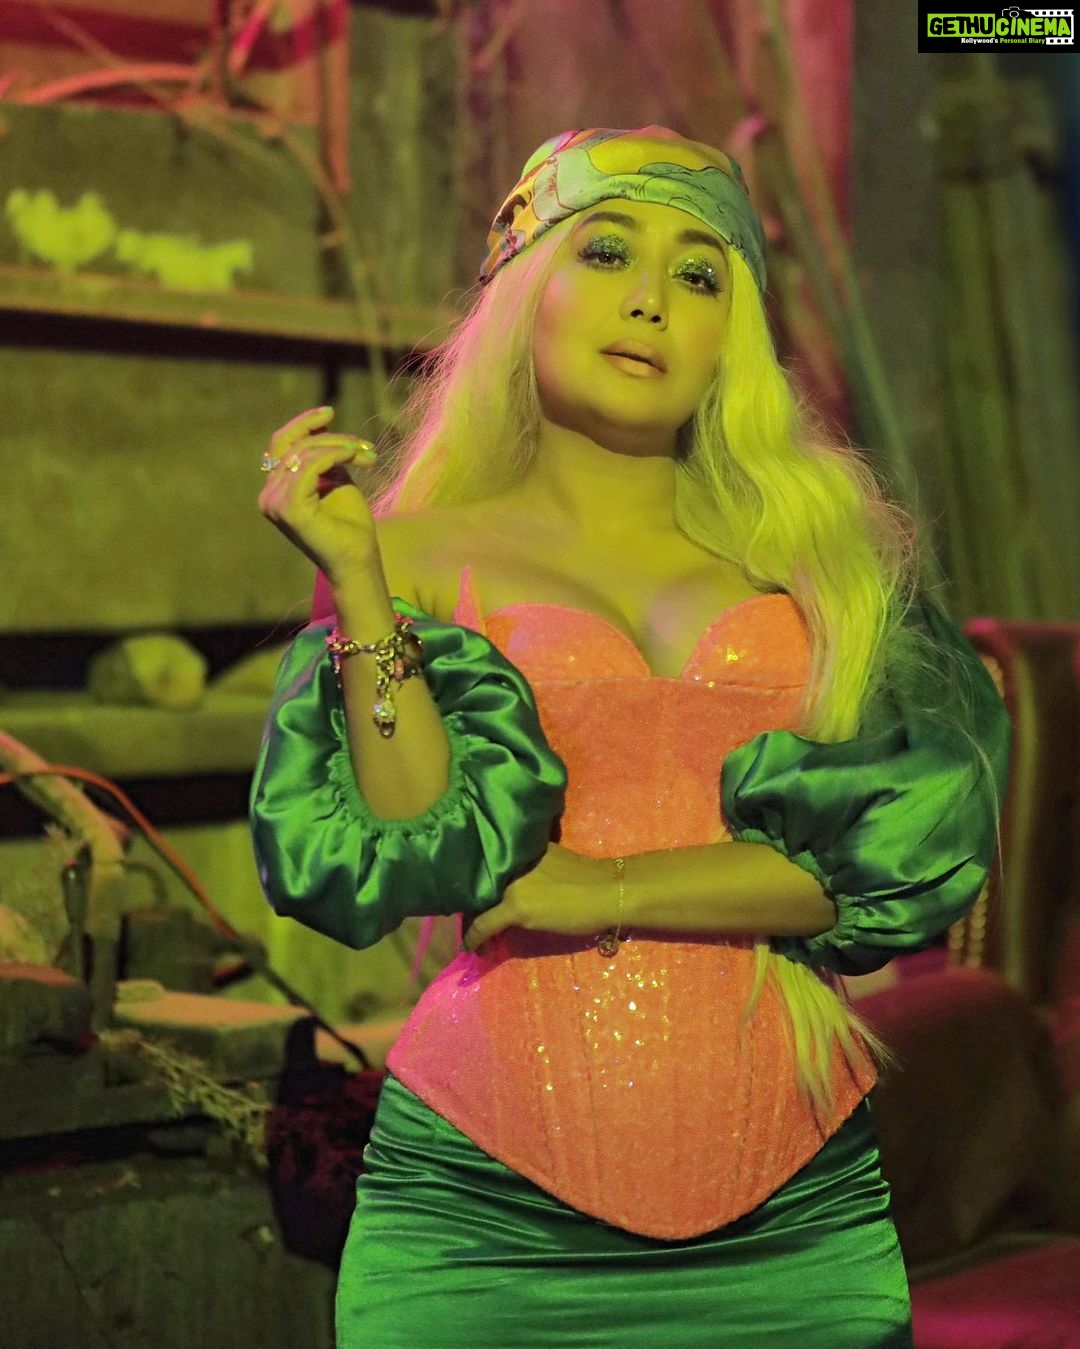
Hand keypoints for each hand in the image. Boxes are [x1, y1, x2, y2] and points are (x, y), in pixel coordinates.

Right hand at [258, 406, 379, 584]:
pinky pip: (309, 465)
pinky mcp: (290, 509)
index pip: (281, 444)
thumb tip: (321, 422)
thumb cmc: (350, 526)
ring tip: (366, 454)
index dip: (303, 424)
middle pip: (291, 444)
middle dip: (328, 435)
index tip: (329, 411)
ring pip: (304, 453)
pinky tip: (355, 458)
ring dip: (340, 447)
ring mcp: (275, 504)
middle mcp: (269, 497)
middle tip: (360, 443)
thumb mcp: (336, 480)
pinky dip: (335, 455)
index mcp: (276, 490)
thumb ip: (324, 456)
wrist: (358, 561)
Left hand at [462, 844, 616, 951]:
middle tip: (470, 922)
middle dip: (471, 905)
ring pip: (478, 904)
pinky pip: (484, 924)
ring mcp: (511, 883)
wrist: (608, 891)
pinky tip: (471, 948)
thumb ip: (529, 869)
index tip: (475, 901)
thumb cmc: (590, 878)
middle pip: (479, 884)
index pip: (488, 867)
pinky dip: (475, 937)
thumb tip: (516, 887)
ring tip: (473, 939)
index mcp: (519, 848)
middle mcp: (510, 861)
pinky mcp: (516, 907)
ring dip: (472, 922)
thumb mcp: (551, 863)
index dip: (478, 886)